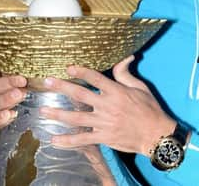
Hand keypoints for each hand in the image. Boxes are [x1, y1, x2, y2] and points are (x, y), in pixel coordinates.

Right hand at [0, 62, 27, 128]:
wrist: (26, 117)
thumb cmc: (28, 91)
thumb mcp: (29, 80)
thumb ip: (27, 73)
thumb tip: (41, 61)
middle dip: (8, 83)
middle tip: (22, 81)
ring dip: (6, 99)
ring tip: (19, 95)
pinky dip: (0, 117)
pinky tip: (9, 114)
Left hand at [39, 55, 175, 155]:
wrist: (156, 134)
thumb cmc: (149, 109)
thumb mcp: (140, 87)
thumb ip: (126, 74)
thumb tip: (125, 57)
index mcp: (116, 92)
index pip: (95, 78)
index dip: (81, 72)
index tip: (68, 67)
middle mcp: (108, 106)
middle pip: (80, 95)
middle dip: (62, 87)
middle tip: (48, 82)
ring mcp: (104, 123)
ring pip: (77, 118)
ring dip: (58, 114)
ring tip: (43, 111)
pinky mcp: (104, 137)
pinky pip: (83, 139)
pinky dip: (68, 141)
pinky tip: (55, 140)